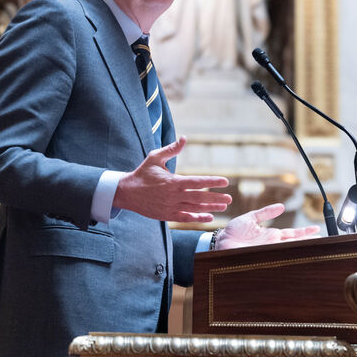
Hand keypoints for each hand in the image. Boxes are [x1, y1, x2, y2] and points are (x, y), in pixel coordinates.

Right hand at [113, 136, 231, 222]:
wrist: (127, 193)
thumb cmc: (142, 173)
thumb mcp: (155, 157)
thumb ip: (171, 149)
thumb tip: (184, 138)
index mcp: (173, 181)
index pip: (197, 182)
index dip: (212, 182)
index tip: (225, 181)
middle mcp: (173, 196)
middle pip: (199, 197)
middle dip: (216, 198)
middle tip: (229, 198)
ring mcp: (171, 207)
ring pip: (194, 208)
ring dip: (210, 208)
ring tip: (223, 207)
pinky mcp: (167, 215)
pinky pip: (186, 217)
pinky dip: (198, 218)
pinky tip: (209, 217)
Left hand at [214, 203, 321, 249]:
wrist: (220, 243)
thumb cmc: (232, 232)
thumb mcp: (250, 218)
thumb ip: (265, 213)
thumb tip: (281, 206)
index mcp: (271, 235)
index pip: (292, 233)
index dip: (304, 231)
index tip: (317, 229)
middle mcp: (272, 244)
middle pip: (294, 242)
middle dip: (308, 241)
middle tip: (323, 238)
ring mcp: (268, 251)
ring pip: (289, 250)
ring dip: (301, 248)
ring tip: (315, 245)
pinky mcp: (262, 256)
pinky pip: (277, 256)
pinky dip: (287, 255)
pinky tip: (296, 253)